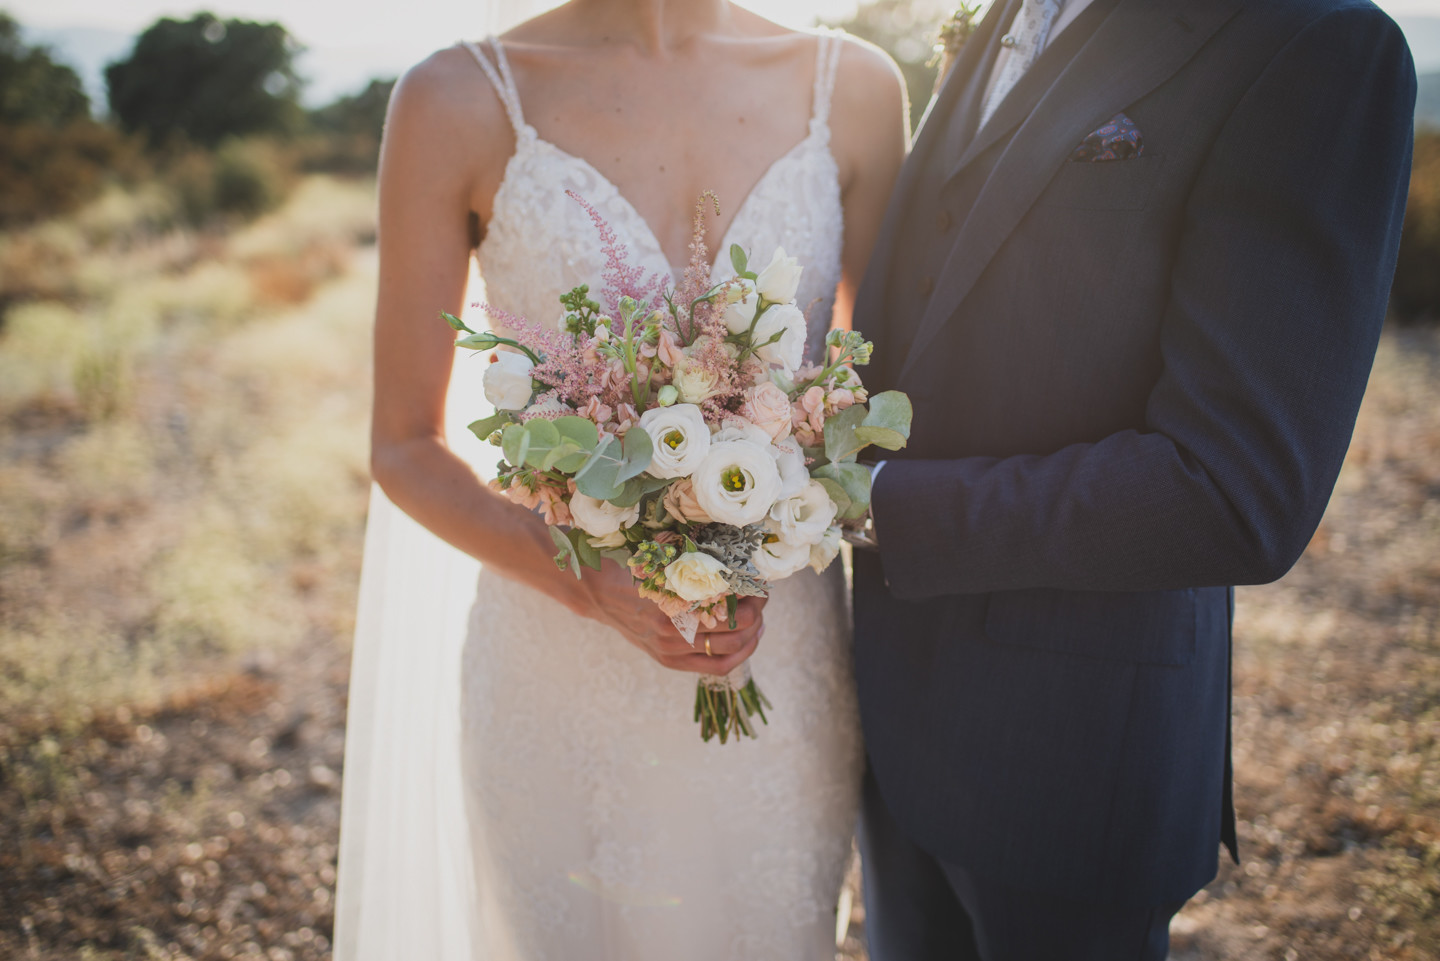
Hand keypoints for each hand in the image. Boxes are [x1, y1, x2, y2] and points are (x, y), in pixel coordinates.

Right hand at [561, 560, 766, 675]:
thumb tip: (739, 572)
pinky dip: (736, 656)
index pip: (729, 609)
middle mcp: (672, 632)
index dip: (752, 599)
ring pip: (728, 653)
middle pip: (733, 631)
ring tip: (759, 623)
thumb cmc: (637, 573)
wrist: (601, 596)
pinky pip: (714, 667)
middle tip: (762, 600)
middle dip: (756, 615)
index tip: (760, 585)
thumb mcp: (667, 567)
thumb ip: (696, 575)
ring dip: (751, 638)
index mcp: (674, 604)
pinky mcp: (670, 661)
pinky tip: (746, 642)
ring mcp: (671, 651)